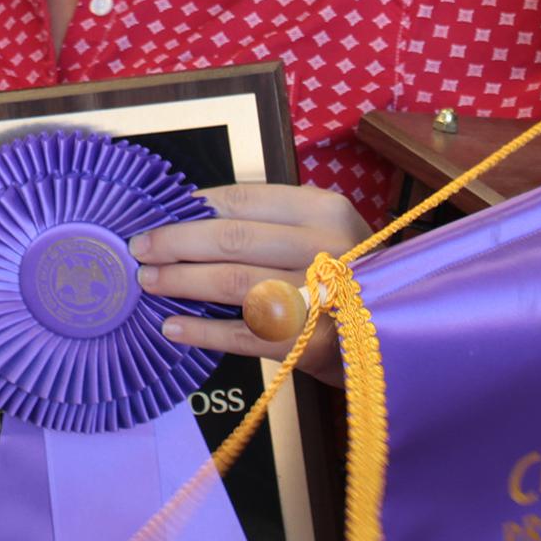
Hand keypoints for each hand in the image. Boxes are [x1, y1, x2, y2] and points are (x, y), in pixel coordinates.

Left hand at [128, 183, 368, 387]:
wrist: (400, 334)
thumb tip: (191, 218)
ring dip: (182, 282)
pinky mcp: (312, 342)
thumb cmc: (348, 277)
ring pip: (233, 283)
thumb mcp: (322, 235)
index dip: (192, 208)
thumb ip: (268, 223)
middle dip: (176, 244)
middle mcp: (326, 247)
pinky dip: (204, 331)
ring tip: (149, 283)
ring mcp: (320, 296)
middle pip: (231, 239)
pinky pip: (244, 334)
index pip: (242, 199)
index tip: (157, 216)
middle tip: (139, 251)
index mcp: (324, 210)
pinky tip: (173, 327)